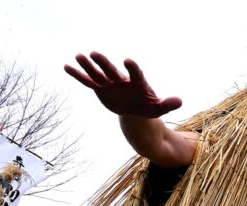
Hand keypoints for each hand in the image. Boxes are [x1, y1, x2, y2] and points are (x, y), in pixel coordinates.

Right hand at [65, 52, 181, 117]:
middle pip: (112, 71)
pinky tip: (66, 66)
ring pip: (98, 74)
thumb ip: (168, 103)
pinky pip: (88, 82)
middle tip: (95, 54)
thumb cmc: (148, 106)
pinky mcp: (101, 89)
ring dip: (88, 66)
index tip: (128, 61)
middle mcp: (122, 80)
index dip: (133, 68)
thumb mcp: (159, 108)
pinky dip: (78, 75)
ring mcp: (110, 84)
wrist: (136, 110)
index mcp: (138, 83)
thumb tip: (180, 101)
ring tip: (79, 56)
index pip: (136, 74)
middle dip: (104, 64)